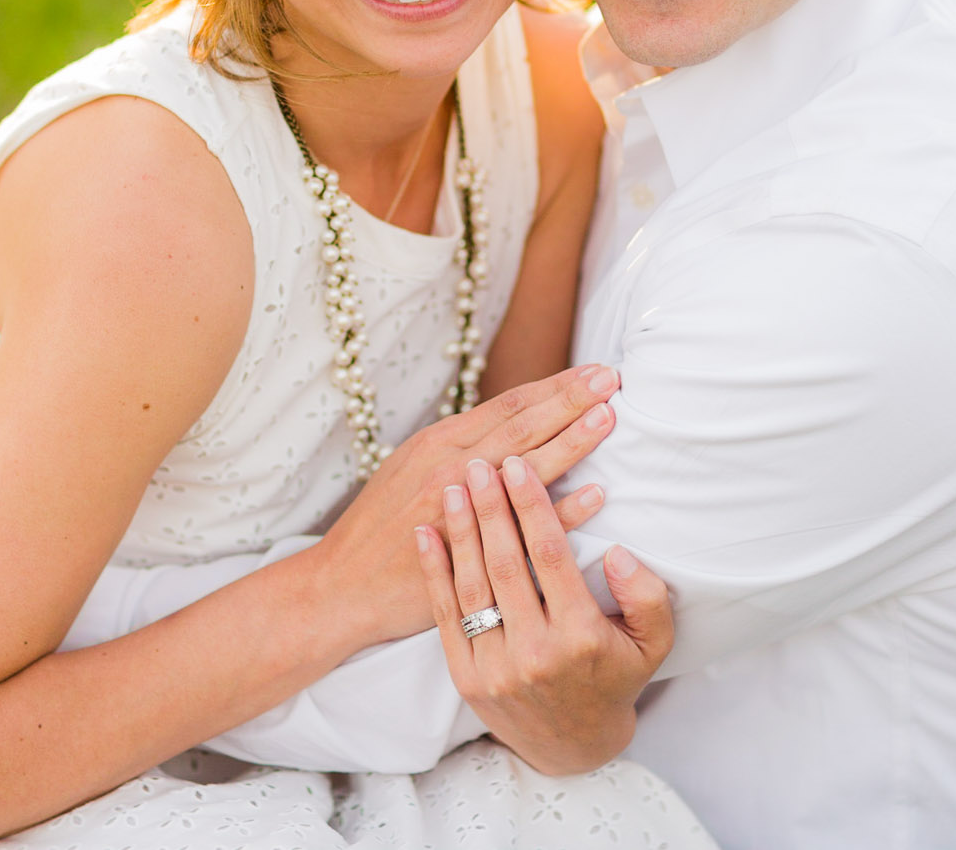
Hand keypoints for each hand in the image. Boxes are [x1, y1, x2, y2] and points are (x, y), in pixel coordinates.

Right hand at [306, 364, 622, 646]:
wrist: (343, 585)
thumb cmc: (383, 526)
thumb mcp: (412, 467)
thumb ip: (462, 445)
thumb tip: (515, 423)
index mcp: (441, 441)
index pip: (510, 405)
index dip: (555, 386)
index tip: (595, 371)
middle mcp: (451, 465)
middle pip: (522, 424)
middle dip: (570, 398)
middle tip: (612, 377)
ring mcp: (458, 506)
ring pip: (525, 464)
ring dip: (571, 439)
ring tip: (609, 417)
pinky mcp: (466, 549)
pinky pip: (524, 524)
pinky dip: (562, 507)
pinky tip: (596, 494)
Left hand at [415, 452, 673, 776]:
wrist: (572, 745)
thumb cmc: (615, 677)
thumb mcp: (653, 642)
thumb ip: (647, 596)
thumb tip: (619, 551)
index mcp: (580, 636)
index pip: (550, 556)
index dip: (532, 506)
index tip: (519, 466)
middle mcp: (535, 653)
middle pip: (506, 564)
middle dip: (490, 508)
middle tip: (480, 464)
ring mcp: (495, 668)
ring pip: (472, 586)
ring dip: (460, 531)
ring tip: (453, 486)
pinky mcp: (466, 677)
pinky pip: (447, 615)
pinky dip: (433, 571)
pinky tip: (426, 533)